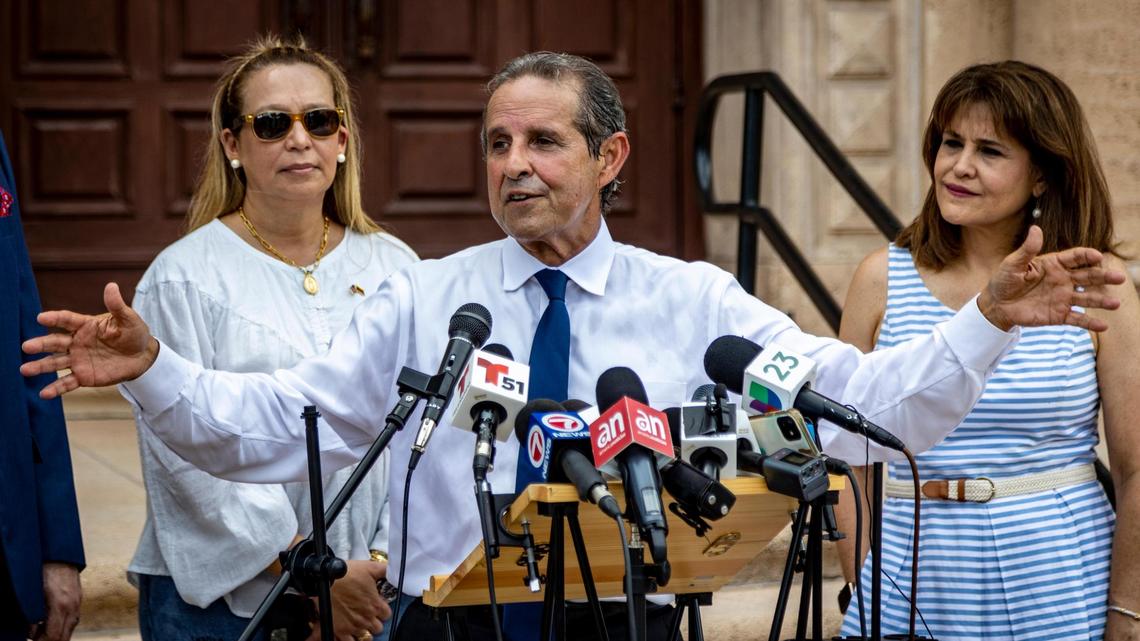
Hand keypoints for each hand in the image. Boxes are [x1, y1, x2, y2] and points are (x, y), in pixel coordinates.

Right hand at [20, 282, 157, 398]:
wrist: (142, 356)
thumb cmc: (134, 333)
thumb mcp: (128, 319)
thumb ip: (117, 306)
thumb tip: (111, 286)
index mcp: (85, 326)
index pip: (67, 320)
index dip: (55, 318)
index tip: (41, 318)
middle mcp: (77, 342)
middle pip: (55, 342)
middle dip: (41, 344)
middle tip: (26, 346)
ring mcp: (78, 360)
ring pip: (56, 363)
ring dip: (40, 366)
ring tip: (25, 370)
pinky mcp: (83, 376)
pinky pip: (67, 383)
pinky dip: (56, 388)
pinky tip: (44, 393)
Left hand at [30, 563, 80, 640]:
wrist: (59, 553)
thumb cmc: (43, 569)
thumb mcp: (33, 593)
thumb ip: (32, 614)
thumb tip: (30, 632)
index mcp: (60, 605)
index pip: (54, 636)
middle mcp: (72, 606)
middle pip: (64, 637)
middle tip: (37, 640)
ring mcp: (77, 602)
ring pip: (70, 629)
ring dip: (57, 635)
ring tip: (40, 633)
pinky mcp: (78, 599)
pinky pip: (73, 620)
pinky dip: (62, 626)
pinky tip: (51, 624)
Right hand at [304, 560, 389, 640]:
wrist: (323, 579)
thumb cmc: (345, 574)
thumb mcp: (369, 567)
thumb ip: (384, 569)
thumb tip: (393, 568)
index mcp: (375, 605)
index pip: (387, 615)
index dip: (382, 610)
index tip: (377, 606)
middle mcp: (365, 618)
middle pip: (377, 628)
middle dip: (373, 621)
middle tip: (366, 614)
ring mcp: (352, 626)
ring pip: (364, 637)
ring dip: (362, 630)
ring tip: (357, 622)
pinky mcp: (339, 631)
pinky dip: (348, 637)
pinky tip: (346, 631)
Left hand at [978, 225, 1124, 331]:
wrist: (997, 305)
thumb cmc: (1004, 280)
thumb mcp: (1013, 264)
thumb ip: (1027, 249)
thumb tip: (1036, 229)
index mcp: (1054, 264)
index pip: (1075, 257)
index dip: (1087, 256)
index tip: (1097, 256)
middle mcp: (1063, 280)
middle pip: (1088, 276)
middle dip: (1104, 276)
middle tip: (1119, 277)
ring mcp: (1063, 298)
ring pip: (1087, 299)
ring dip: (1102, 300)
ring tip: (1115, 303)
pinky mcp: (1058, 315)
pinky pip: (1077, 319)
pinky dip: (1090, 323)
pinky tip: (1103, 326)